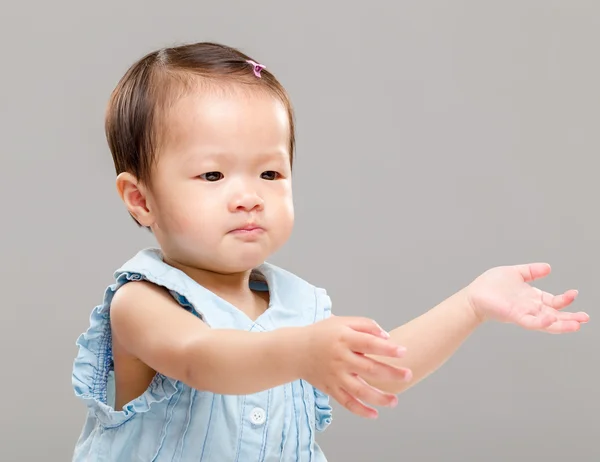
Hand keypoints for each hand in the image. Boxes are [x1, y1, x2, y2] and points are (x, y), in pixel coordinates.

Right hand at [299, 316, 411, 418]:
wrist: (295, 351)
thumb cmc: (323, 333)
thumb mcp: (342, 321)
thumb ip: (366, 325)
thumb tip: (387, 337)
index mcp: (344, 339)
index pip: (369, 344)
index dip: (387, 348)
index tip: (403, 352)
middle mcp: (340, 358)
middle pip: (369, 368)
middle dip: (391, 373)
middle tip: (408, 375)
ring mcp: (335, 375)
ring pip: (359, 390)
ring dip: (379, 397)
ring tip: (395, 400)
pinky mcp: (330, 388)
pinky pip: (346, 402)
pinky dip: (360, 410)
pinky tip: (374, 414)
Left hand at [465, 263, 588, 332]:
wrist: (474, 294)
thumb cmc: (491, 285)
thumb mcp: (516, 272)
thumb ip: (532, 271)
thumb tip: (549, 267)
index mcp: (532, 298)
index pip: (553, 301)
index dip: (565, 299)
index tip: (574, 293)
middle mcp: (531, 308)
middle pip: (555, 315)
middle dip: (570, 317)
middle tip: (585, 318)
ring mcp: (524, 313)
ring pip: (546, 322)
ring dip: (562, 324)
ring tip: (577, 324)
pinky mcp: (514, 316)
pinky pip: (531, 322)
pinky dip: (542, 322)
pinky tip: (551, 319)